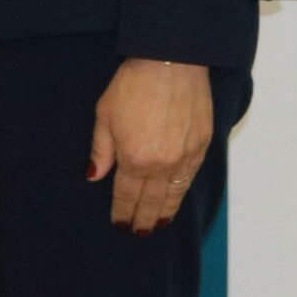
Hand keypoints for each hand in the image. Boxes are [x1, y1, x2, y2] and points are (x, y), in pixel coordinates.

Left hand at [89, 58, 213, 233]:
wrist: (171, 63)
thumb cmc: (132, 85)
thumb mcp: (105, 115)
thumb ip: (101, 150)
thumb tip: (94, 176)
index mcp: (135, 160)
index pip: (126, 195)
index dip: (122, 212)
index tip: (120, 225)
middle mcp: (163, 165)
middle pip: (152, 201)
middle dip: (144, 218)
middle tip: (140, 233)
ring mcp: (186, 157)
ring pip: (175, 194)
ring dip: (167, 212)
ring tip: (160, 224)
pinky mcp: (203, 146)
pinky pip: (191, 177)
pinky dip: (183, 192)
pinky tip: (178, 197)